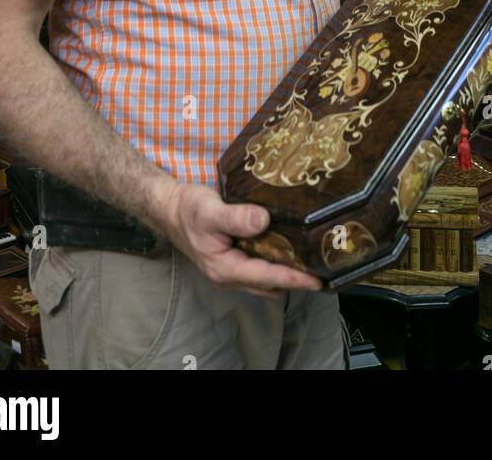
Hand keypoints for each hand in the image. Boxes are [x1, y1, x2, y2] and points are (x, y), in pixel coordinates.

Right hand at [161, 181, 323, 298]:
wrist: (169, 208)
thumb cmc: (188, 209)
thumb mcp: (210, 210)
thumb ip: (235, 218)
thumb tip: (263, 220)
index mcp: (225, 268)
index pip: (267, 276)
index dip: (293, 278)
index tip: (317, 279)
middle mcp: (229, 275)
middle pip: (270, 284)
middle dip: (295, 280)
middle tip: (322, 268)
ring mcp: (230, 269)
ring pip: (265, 279)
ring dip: (286, 274)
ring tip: (310, 260)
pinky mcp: (232, 259)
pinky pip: (259, 268)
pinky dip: (275, 264)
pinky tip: (287, 247)